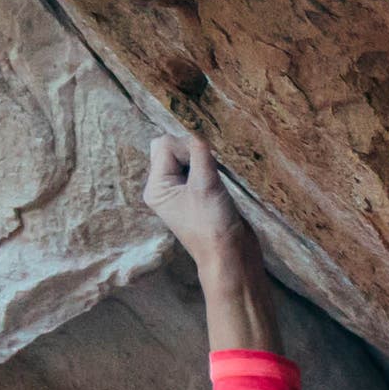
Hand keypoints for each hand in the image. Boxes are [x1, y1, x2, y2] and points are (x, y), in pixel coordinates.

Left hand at [145, 134, 255, 284]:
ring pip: (185, 156)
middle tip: (209, 169)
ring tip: (215, 178)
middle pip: (170, 148)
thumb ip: (199, 152)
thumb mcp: (205, 184)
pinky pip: (198, 167)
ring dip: (203, 159)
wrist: (232, 257)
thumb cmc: (214, 226)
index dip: (186, 147)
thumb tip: (199, 132)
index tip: (205, 166)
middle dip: (191, 150)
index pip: (164, 145)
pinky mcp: (197, 194)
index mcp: (156, 186)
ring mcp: (180, 191)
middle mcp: (164, 187)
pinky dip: (209, 166)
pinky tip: (220, 180)